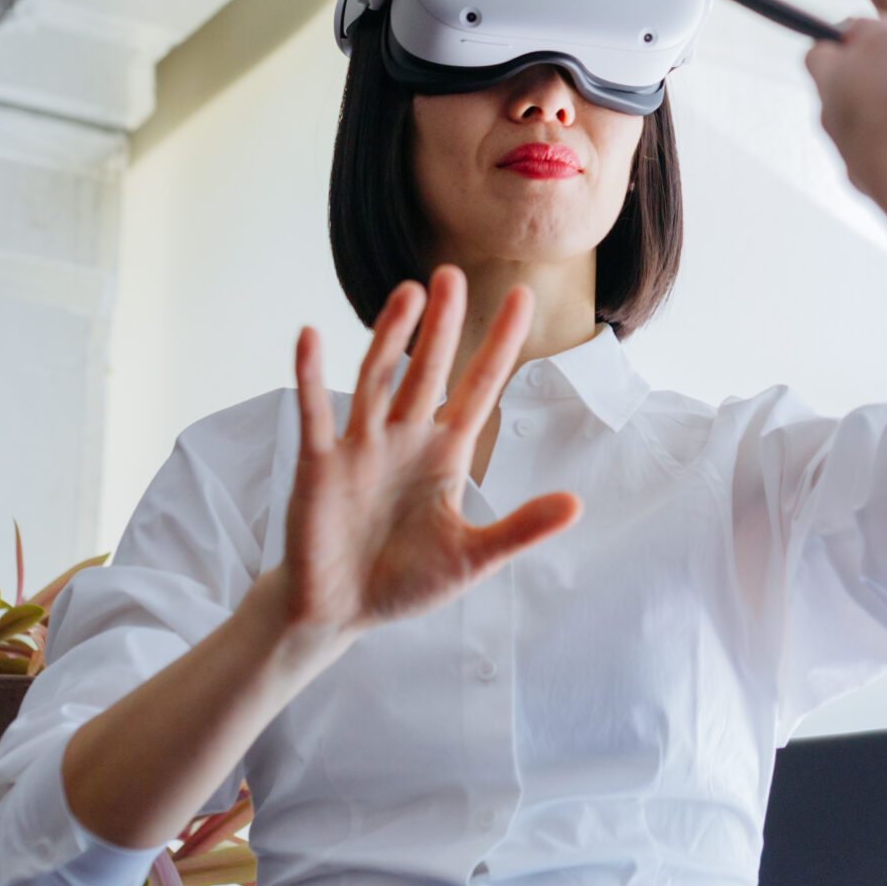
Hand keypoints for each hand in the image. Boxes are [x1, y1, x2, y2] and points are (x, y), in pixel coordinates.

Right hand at [268, 271, 581, 671]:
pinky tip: (309, 337)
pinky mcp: (319, 466)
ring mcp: (360, 448)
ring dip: (388, 337)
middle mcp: (404, 439)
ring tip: (407, 293)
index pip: (479, 386)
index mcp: (444, 455)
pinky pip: (314, 414)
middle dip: (441, 325)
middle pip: (427, 370)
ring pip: (376, 380)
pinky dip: (310, 376)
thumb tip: (577, 504)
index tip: (522, 296)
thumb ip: (520, 529)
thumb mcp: (470, 558)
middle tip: (451, 273)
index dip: (499, 344)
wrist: (337, 612)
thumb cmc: (404, 582)